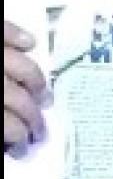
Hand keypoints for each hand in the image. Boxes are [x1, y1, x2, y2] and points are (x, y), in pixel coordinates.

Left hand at [4, 21, 45, 151]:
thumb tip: (5, 143)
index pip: (10, 126)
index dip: (19, 139)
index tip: (21, 148)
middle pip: (21, 100)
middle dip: (33, 118)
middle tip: (38, 129)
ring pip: (22, 66)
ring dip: (35, 82)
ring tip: (41, 93)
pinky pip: (4, 29)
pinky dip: (17, 35)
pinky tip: (30, 44)